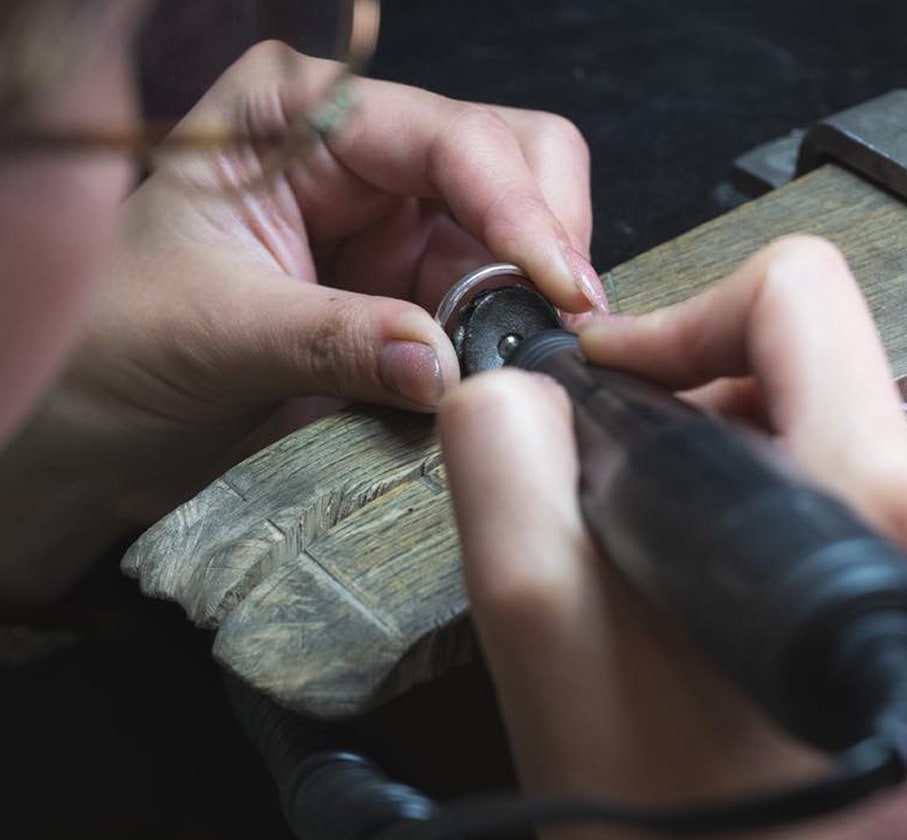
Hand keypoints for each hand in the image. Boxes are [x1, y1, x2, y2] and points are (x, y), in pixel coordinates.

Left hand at [0, 44, 601, 600]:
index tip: (562, 286)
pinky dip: (515, 340)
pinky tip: (508, 378)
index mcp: (299, 115)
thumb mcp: (219, 335)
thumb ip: (338, 342)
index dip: (518, 207)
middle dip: (547, 238)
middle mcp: (362, 153)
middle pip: (513, 159)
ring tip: (536, 364)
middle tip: (564, 326)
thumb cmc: (117, 346)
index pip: (447, 134)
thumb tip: (446, 365)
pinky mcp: (416, 292)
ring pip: (522, 234)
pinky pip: (499, 303)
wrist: (91, 425)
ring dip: (537, 299)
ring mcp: (396, 224)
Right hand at [439, 236, 906, 838]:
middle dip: (716, 407)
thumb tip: (517, 384)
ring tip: (694, 560)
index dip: (686, 320)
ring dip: (761, 465)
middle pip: (833, 367)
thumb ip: (506, 468)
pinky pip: (896, 505)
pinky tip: (751, 596)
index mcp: (889, 520)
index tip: (627, 383)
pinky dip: (810, 517)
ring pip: (862, 433)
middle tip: (644, 494)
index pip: (803, 297)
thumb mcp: (542, 633)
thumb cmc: (668, 829)